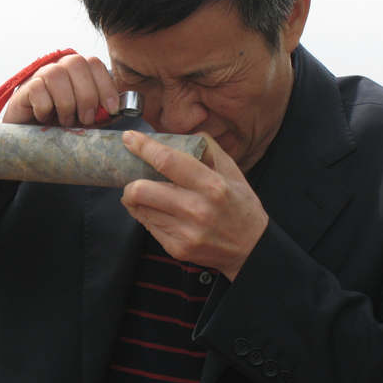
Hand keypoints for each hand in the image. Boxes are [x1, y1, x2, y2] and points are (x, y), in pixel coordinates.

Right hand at [3, 54, 118, 126]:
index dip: (105, 85)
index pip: (94, 63)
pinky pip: (37, 89)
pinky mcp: (24, 88)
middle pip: (76, 64)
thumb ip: (101, 111)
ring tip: (66, 121)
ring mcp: (40, 76)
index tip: (111, 109)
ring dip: (66, 103)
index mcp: (78, 71)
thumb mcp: (86, 118)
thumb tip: (119, 110)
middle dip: (86, 95)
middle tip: (86, 120)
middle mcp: (59, 67)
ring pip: (56, 74)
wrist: (31, 138)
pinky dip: (45, 107)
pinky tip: (44, 118)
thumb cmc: (62, 125)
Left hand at [120, 130, 268, 281]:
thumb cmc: (241, 207)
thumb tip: (183, 133)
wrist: (252, 249)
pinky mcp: (177, 248)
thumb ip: (208, 149)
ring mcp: (185, 232)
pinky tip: (158, 212)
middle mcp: (197, 209)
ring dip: (135, 200)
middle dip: (129, 183)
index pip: (167, 161)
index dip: (143, 147)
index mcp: (211, 185)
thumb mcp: (233, 172)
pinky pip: (148, 226)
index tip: (129, 138)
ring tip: (145, 195)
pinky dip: (147, 216)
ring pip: (140, 209)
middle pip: (141, 190)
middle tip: (133, 178)